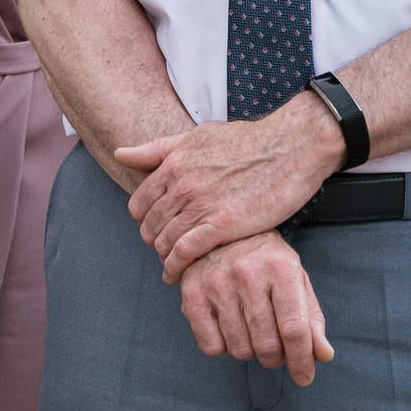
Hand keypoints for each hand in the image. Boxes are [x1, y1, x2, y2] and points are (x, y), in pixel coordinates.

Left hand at [117, 98, 345, 280]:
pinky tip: (178, 275)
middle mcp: (181, 185)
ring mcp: (200, 205)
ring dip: (165, 257)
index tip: (155, 230)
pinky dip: (177, 267)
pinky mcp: (222, 224)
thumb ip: (158, 149)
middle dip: (154, 241)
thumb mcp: (198, 136)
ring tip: (172, 266)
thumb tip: (120, 153)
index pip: (139, 204)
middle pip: (149, 225)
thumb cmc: (249, 140)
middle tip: (165, 251)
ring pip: (165, 241)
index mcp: (173, 164)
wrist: (290, 147)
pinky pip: (186, 252)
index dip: (144, 221)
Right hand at [177, 232, 333, 386]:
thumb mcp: (296, 281)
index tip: (304, 377)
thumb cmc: (267, 262)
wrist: (223, 232)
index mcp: (280, 268)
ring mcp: (216, 282)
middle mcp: (247, 273)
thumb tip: (323, 355)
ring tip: (252, 333)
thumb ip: (311, 319)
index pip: (294, 328)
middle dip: (276, 358)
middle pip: (267, 344)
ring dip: (250, 352)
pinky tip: (228, 329)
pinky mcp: (191, 292)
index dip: (301, 360)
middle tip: (276, 349)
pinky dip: (223, 348)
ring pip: (239, 349)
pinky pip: (210, 346)